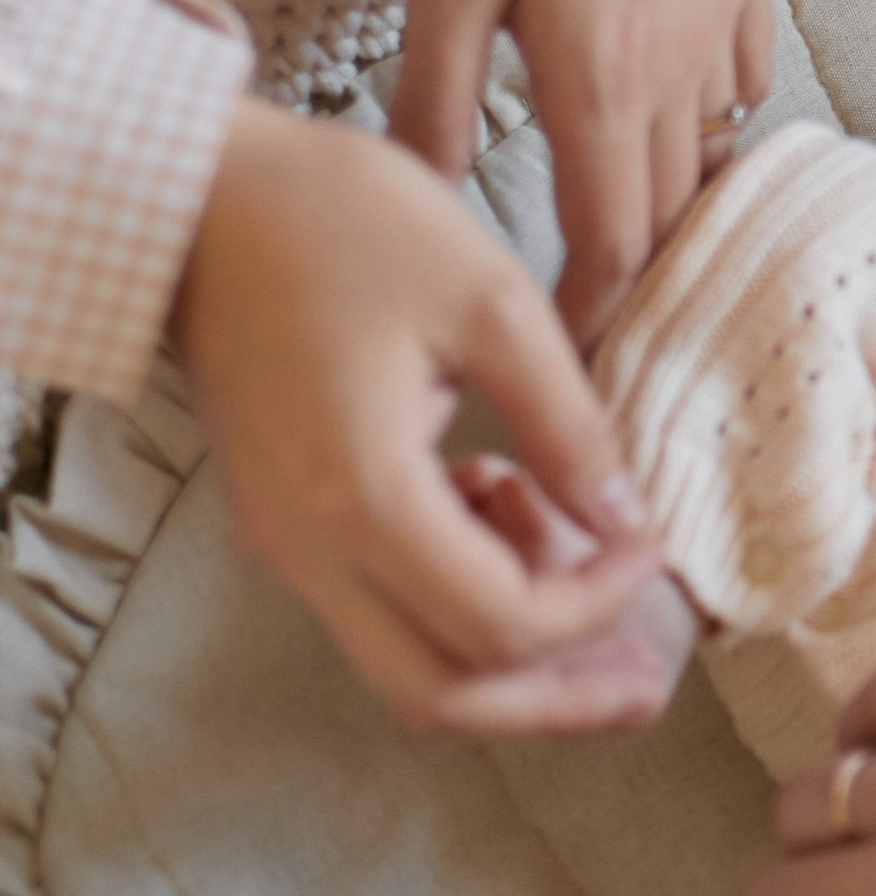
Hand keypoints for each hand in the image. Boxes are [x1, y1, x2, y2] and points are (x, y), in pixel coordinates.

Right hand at [173, 99, 667, 729]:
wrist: (204, 196)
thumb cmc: (339, 222)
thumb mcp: (488, 298)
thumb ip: (566, 421)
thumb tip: (624, 515)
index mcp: (362, 497)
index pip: (501, 625)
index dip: (598, 604)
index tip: (651, 541)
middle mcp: (310, 549)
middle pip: (441, 695)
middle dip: (556, 698)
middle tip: (648, 678)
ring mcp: (286, 544)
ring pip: (407, 664)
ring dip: (510, 647)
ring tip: (592, 571)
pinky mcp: (283, 522)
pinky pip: (379, 605)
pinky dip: (458, 592)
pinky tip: (509, 503)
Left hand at [394, 0, 772, 344]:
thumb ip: (431, 96)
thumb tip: (416, 203)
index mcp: (602, 75)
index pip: (612, 244)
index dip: (595, 323)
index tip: (573, 374)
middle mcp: (682, 58)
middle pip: (674, 211)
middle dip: (644, 285)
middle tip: (608, 336)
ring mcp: (725, 7)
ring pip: (718, 146)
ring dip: (684, 206)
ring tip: (647, 247)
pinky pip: (746, 73)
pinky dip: (719, 119)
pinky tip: (686, 116)